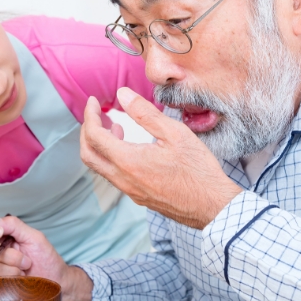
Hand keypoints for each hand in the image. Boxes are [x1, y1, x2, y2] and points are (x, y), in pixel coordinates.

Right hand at [0, 216, 91, 300]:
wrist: (54, 281)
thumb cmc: (45, 258)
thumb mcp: (34, 236)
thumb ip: (13, 225)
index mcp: (0, 237)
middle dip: (12, 256)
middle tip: (27, 260)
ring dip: (13, 270)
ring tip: (25, 270)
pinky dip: (8, 280)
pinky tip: (19, 280)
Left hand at [80, 88, 242, 229]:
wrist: (213, 206)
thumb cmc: (198, 170)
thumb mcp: (174, 134)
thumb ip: (145, 113)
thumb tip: (122, 94)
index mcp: (128, 162)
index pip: (94, 136)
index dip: (90, 115)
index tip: (94, 101)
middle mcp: (123, 180)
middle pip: (88, 155)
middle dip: (87, 131)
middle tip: (98, 114)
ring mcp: (130, 191)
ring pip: (100, 167)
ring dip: (100, 145)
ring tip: (116, 127)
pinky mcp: (139, 197)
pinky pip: (114, 176)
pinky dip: (112, 157)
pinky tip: (131, 148)